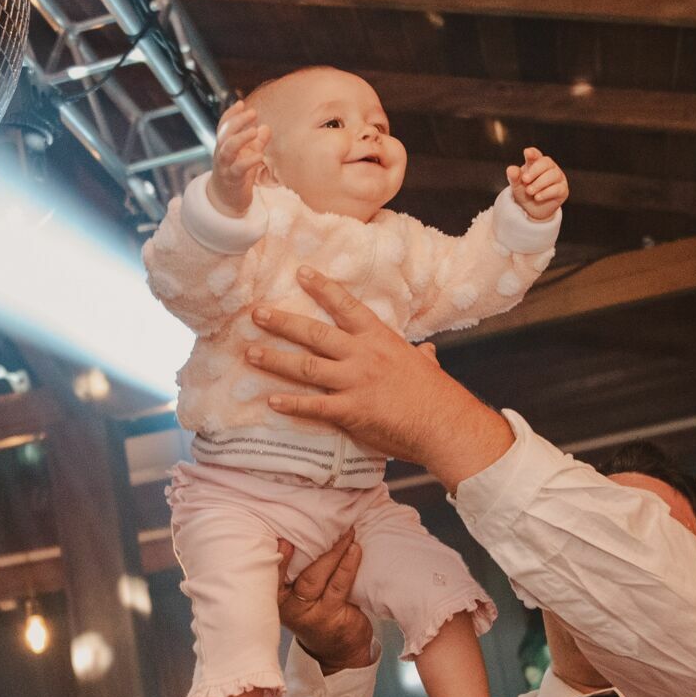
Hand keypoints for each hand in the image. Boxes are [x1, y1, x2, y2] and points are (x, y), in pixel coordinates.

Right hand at [210, 100, 272, 217]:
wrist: (227, 201)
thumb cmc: (238, 175)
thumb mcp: (248, 155)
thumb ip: (257, 142)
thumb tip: (266, 127)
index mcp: (224, 146)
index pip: (223, 126)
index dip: (230, 114)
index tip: (240, 103)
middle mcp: (222, 154)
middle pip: (224, 133)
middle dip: (237, 121)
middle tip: (252, 112)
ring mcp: (225, 167)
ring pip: (227, 149)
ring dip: (240, 138)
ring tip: (254, 131)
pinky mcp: (232, 180)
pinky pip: (238, 169)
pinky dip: (248, 161)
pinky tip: (259, 156)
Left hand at [247, 267, 513, 487]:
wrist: (445, 424)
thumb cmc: (437, 396)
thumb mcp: (426, 367)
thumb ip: (421, 357)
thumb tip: (428, 353)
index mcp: (380, 339)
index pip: (346, 306)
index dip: (322, 288)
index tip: (300, 272)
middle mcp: (362, 355)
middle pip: (315, 334)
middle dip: (283, 322)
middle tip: (256, 313)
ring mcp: (354, 382)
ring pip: (306, 367)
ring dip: (275, 359)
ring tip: (250, 353)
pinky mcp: (350, 411)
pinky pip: (313, 406)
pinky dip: (291, 404)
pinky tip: (271, 400)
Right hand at [275, 533, 374, 672]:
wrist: (339, 651)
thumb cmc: (317, 613)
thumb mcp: (299, 595)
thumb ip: (296, 570)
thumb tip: (305, 530)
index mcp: (276, 597)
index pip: (271, 575)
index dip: (276, 556)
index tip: (282, 537)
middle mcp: (288, 607)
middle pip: (295, 573)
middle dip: (309, 545)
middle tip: (322, 522)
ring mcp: (310, 614)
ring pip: (316, 577)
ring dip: (333, 552)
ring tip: (346, 533)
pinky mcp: (332, 617)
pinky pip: (338, 586)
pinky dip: (347, 566)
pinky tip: (354, 550)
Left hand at [507, 146, 567, 221]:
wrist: (531, 210)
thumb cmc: (525, 193)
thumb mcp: (517, 186)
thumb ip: (514, 177)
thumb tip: (511, 169)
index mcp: (536, 163)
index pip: (536, 154)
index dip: (533, 153)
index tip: (527, 153)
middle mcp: (549, 168)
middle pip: (546, 162)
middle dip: (534, 171)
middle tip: (525, 180)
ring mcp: (558, 178)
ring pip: (553, 175)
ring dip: (539, 183)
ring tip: (529, 191)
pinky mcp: (563, 190)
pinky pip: (557, 188)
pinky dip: (546, 193)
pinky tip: (537, 197)